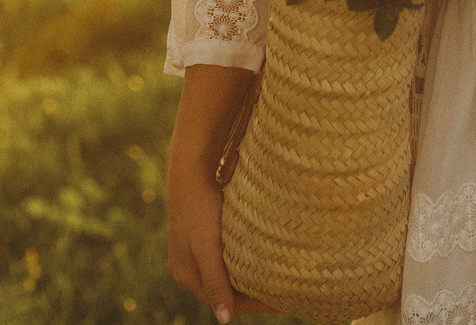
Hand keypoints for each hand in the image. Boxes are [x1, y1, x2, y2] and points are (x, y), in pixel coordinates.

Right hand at [166, 64, 274, 318]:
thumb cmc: (199, 206)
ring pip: (230, 272)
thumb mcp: (207, 246)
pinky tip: (266, 255)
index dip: (253, 305)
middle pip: (227, 290)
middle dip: (254, 293)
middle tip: (287, 292)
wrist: (191, 165)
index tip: (282, 302)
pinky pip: (230, 255)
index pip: (224, 302)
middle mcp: (191, 267)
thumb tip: (223, 320)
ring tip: (281, 277)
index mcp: (187, 275)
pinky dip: (248, 259)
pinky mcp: (207, 233)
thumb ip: (216, 282)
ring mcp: (198, 250)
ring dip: (252, 276)